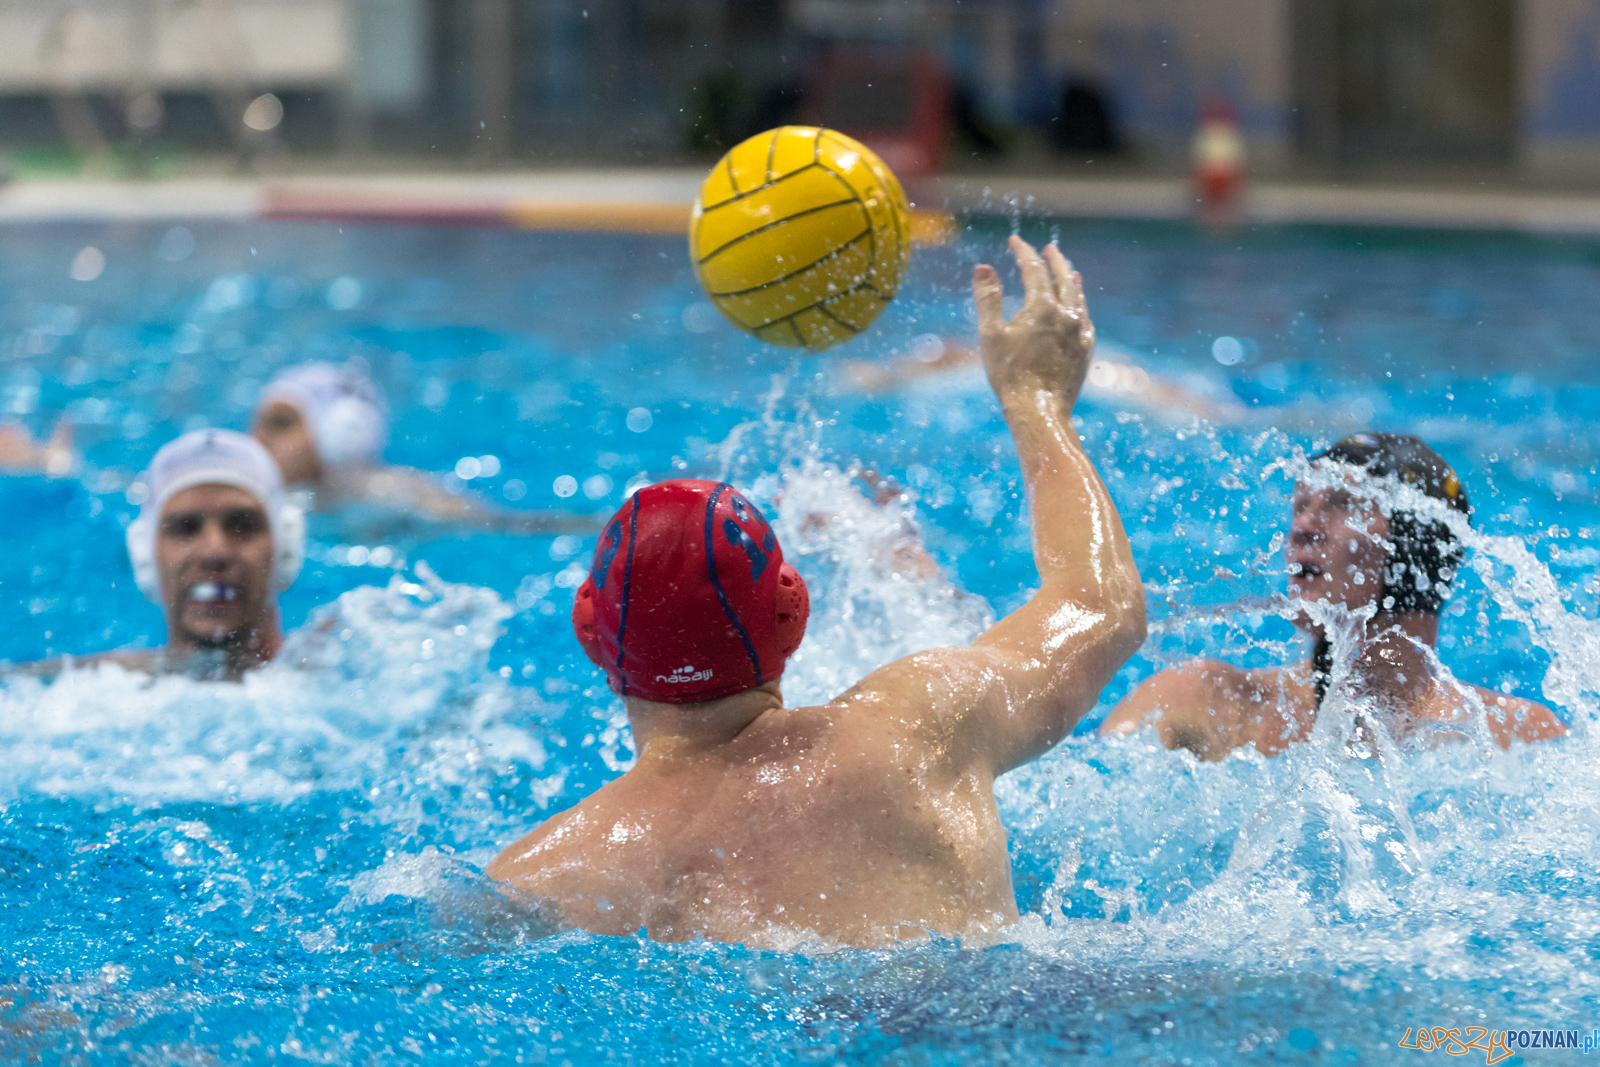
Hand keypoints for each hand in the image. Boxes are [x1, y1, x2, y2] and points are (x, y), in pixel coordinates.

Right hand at [972, 236, 1093, 407]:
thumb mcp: (990, 335)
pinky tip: (1078, 310)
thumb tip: (983, 267)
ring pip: (1078, 297)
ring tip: (1070, 272)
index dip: (1024, 252)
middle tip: (1050, 249)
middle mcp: (1067, 314)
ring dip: (1072, 281)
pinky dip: (1080, 307)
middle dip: (1055, 261)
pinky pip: (1085, 319)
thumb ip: (987, 298)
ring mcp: (1080, 332)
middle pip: (1064, 278)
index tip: (1015, 241)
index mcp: (1042, 307)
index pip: (1034, 269)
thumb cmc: (1009, 375)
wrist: (1038, 410)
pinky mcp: (1086, 350)